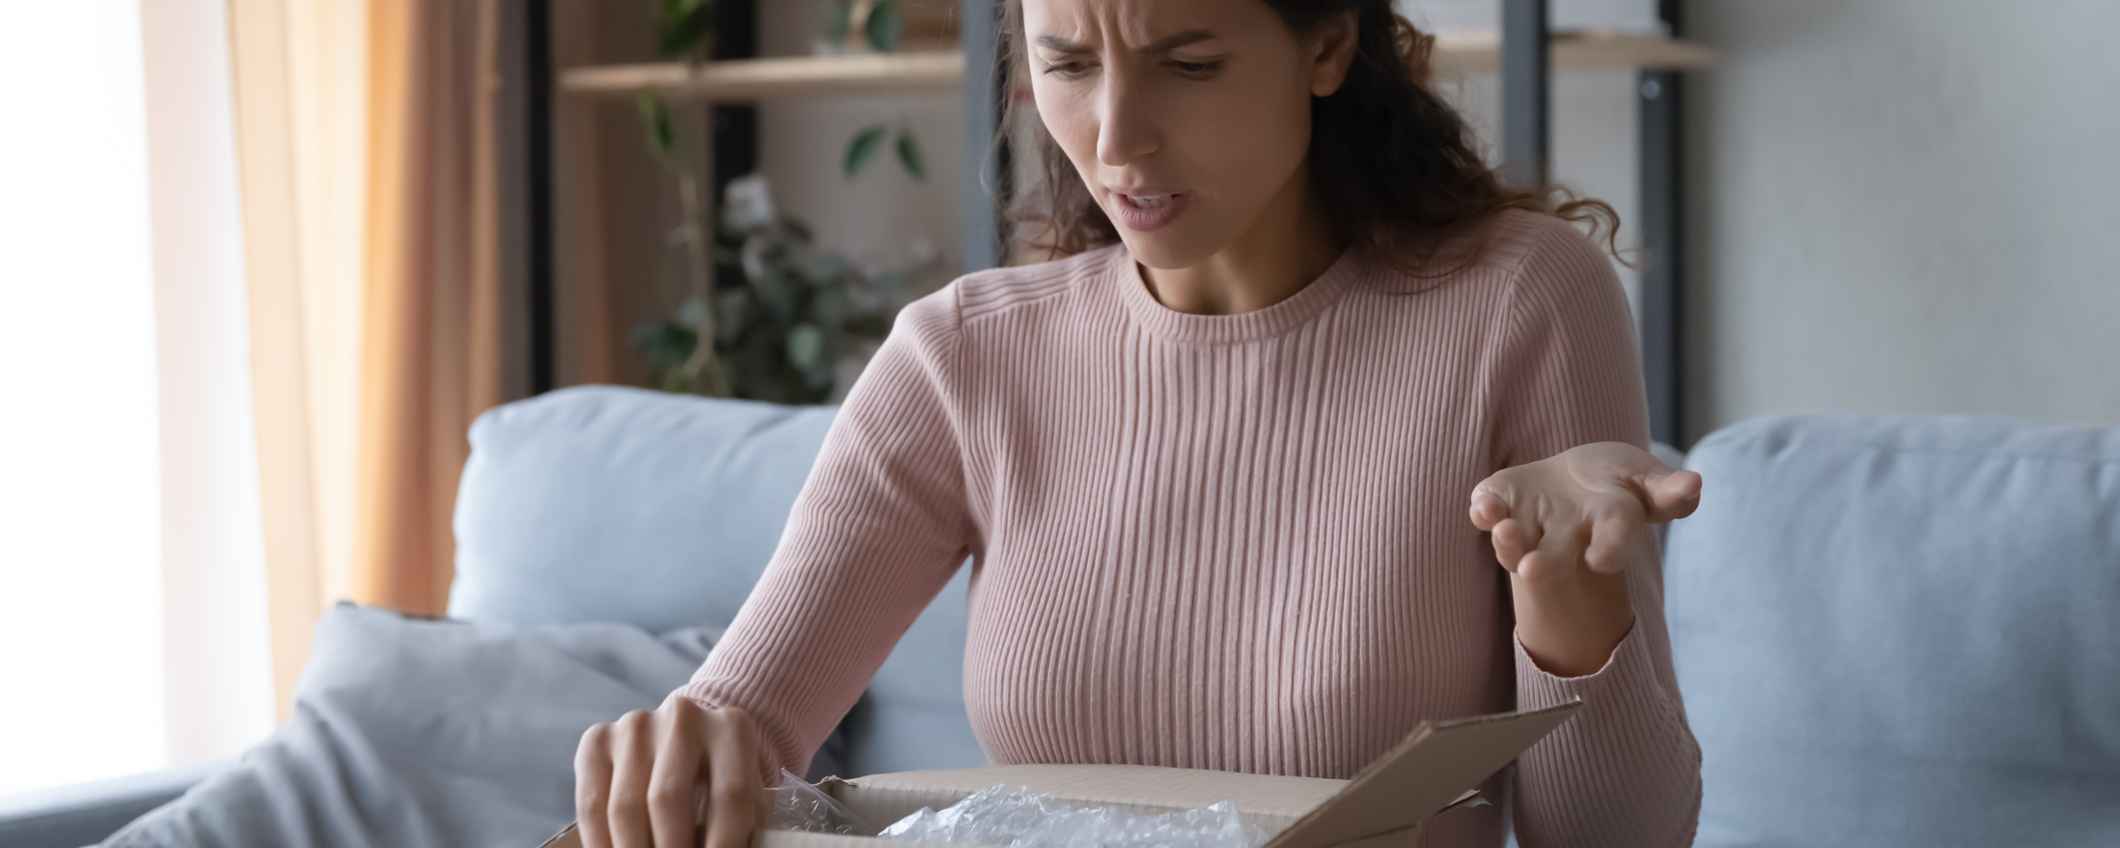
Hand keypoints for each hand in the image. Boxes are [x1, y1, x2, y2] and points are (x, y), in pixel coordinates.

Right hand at [574, 696, 765, 847]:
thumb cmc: (723, 778)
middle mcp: (683, 717)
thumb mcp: (746, 795)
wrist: (691, 737)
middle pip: (669, 799)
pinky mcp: (598, 738)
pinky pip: (591, 803)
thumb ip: (741, 827)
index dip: (723, 845)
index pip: (731, 796)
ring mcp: (636, 725)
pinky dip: (600, 842)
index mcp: (732, 728)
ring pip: (625, 806)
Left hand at [1469, 442, 1700, 674]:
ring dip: (1509, 543)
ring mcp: (1527, 525)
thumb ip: (1667, 489)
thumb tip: (1695, 485)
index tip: (1601, 560)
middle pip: (1555, 557)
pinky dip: (1483, 510)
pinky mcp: (1499, 504)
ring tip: (1505, 532)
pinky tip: (1483, 507)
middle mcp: (1563, 538)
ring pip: (1515, 545)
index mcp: (1605, 528)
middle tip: (1533, 570)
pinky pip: (1488, 511)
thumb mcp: (1644, 478)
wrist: (1569, 480)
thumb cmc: (1614, 481)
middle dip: (1545, 564)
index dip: (1609, 548)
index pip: (1611, 541)